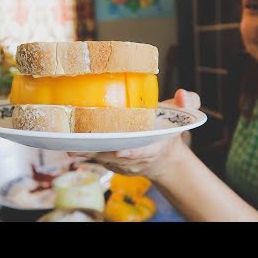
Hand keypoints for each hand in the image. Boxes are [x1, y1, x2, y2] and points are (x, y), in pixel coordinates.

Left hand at [69, 89, 200, 179]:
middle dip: (99, 154)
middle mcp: (137, 157)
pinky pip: (96, 159)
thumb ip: (189, 102)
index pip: (143, 151)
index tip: (121, 150)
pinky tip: (68, 146)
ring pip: (103, 160)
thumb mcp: (185, 115)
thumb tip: (181, 94)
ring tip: (69, 147)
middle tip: (80, 149)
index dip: (132, 152)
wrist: (163, 155)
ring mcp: (123, 163)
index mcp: (155, 145)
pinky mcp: (111, 163)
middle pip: (116, 158)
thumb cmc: (170, 129)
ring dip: (86, 155)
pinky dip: (84, 155)